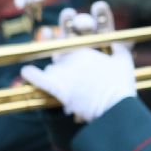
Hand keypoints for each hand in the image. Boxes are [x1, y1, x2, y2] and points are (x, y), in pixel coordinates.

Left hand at [19, 44, 136, 122]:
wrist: (114, 109)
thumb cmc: (121, 86)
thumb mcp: (125, 62)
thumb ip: (120, 48)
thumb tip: (117, 42)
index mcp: (88, 50)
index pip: (72, 42)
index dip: (70, 41)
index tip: (71, 43)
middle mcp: (73, 58)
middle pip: (60, 56)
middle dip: (60, 58)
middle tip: (66, 65)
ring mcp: (64, 72)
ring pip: (52, 69)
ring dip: (53, 74)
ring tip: (57, 81)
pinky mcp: (58, 88)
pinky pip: (39, 79)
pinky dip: (31, 75)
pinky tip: (26, 72)